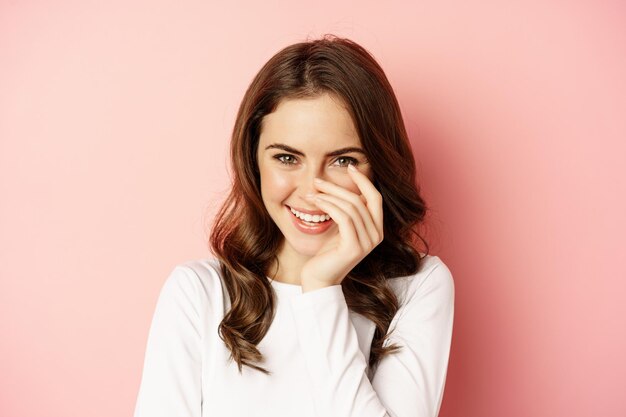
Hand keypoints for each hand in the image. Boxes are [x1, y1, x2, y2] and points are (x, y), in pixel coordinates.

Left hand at [300, 164, 383, 291]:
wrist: (319, 279)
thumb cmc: (327, 253)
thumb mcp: (340, 227)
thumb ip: (347, 211)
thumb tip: (342, 186)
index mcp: (376, 229)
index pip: (375, 197)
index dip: (364, 181)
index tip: (349, 167)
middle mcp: (376, 235)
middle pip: (361, 200)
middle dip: (338, 186)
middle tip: (318, 180)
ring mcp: (367, 242)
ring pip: (351, 207)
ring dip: (329, 196)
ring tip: (312, 192)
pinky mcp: (354, 247)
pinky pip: (343, 218)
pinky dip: (329, 206)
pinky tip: (315, 202)